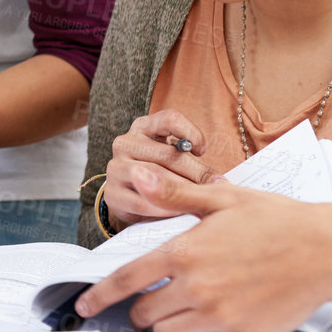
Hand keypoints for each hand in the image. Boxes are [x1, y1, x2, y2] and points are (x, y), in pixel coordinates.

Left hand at [74, 174, 331, 331]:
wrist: (328, 251)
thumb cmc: (275, 222)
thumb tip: (137, 174)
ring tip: (182, 305)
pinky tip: (206, 318)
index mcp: (186, 252)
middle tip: (153, 297)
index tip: (85, 305)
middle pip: (144, 314)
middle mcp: (198, 289)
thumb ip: (172, 194)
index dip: (100, 296)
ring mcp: (220, 318)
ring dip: (166, 324)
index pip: (127, 280)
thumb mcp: (220, 199)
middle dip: (140, 308)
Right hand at [101, 109, 224, 228]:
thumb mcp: (173, 158)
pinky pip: (143, 202)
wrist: (131, 200)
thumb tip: (219, 182)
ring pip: (154, 177)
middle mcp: (126, 143)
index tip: (203, 151)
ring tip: (200, 200)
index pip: (169, 119)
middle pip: (166, 153)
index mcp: (143, 127)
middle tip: (216, 187)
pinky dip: (164, 208)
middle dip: (196, 172)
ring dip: (182, 191)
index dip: (191, 132)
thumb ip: (190, 161)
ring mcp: (116, 168)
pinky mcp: (112, 193)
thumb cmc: (161, 174)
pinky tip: (180, 212)